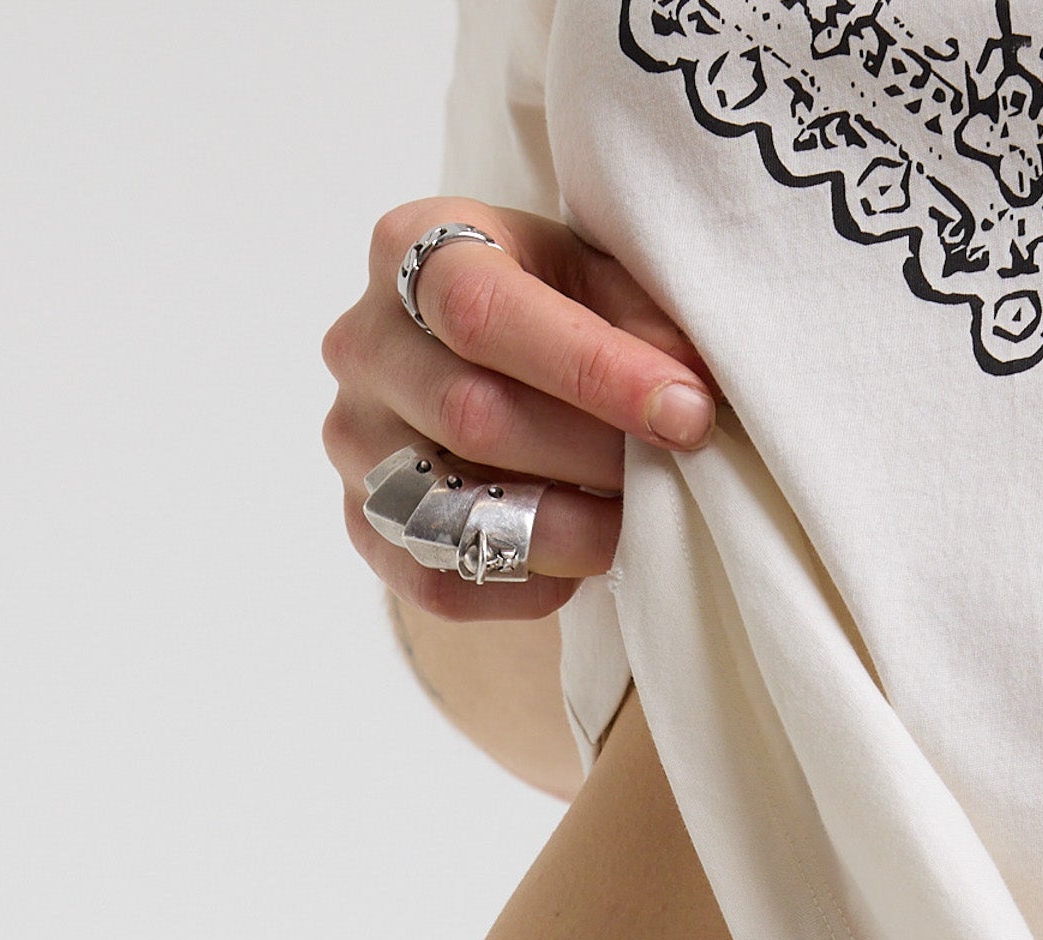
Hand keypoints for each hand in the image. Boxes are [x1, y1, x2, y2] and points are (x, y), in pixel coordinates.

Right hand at [323, 202, 713, 624]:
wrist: (470, 353)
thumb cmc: (544, 300)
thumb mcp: (593, 274)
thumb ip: (638, 321)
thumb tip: (689, 397)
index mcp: (412, 250)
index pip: (484, 314)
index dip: (592, 370)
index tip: (685, 413)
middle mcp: (363, 344)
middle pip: (472, 416)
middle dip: (592, 452)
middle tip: (672, 467)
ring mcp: (354, 442)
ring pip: (457, 509)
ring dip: (567, 530)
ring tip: (633, 521)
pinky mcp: (362, 524)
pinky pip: (439, 582)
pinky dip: (523, 585)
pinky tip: (577, 564)